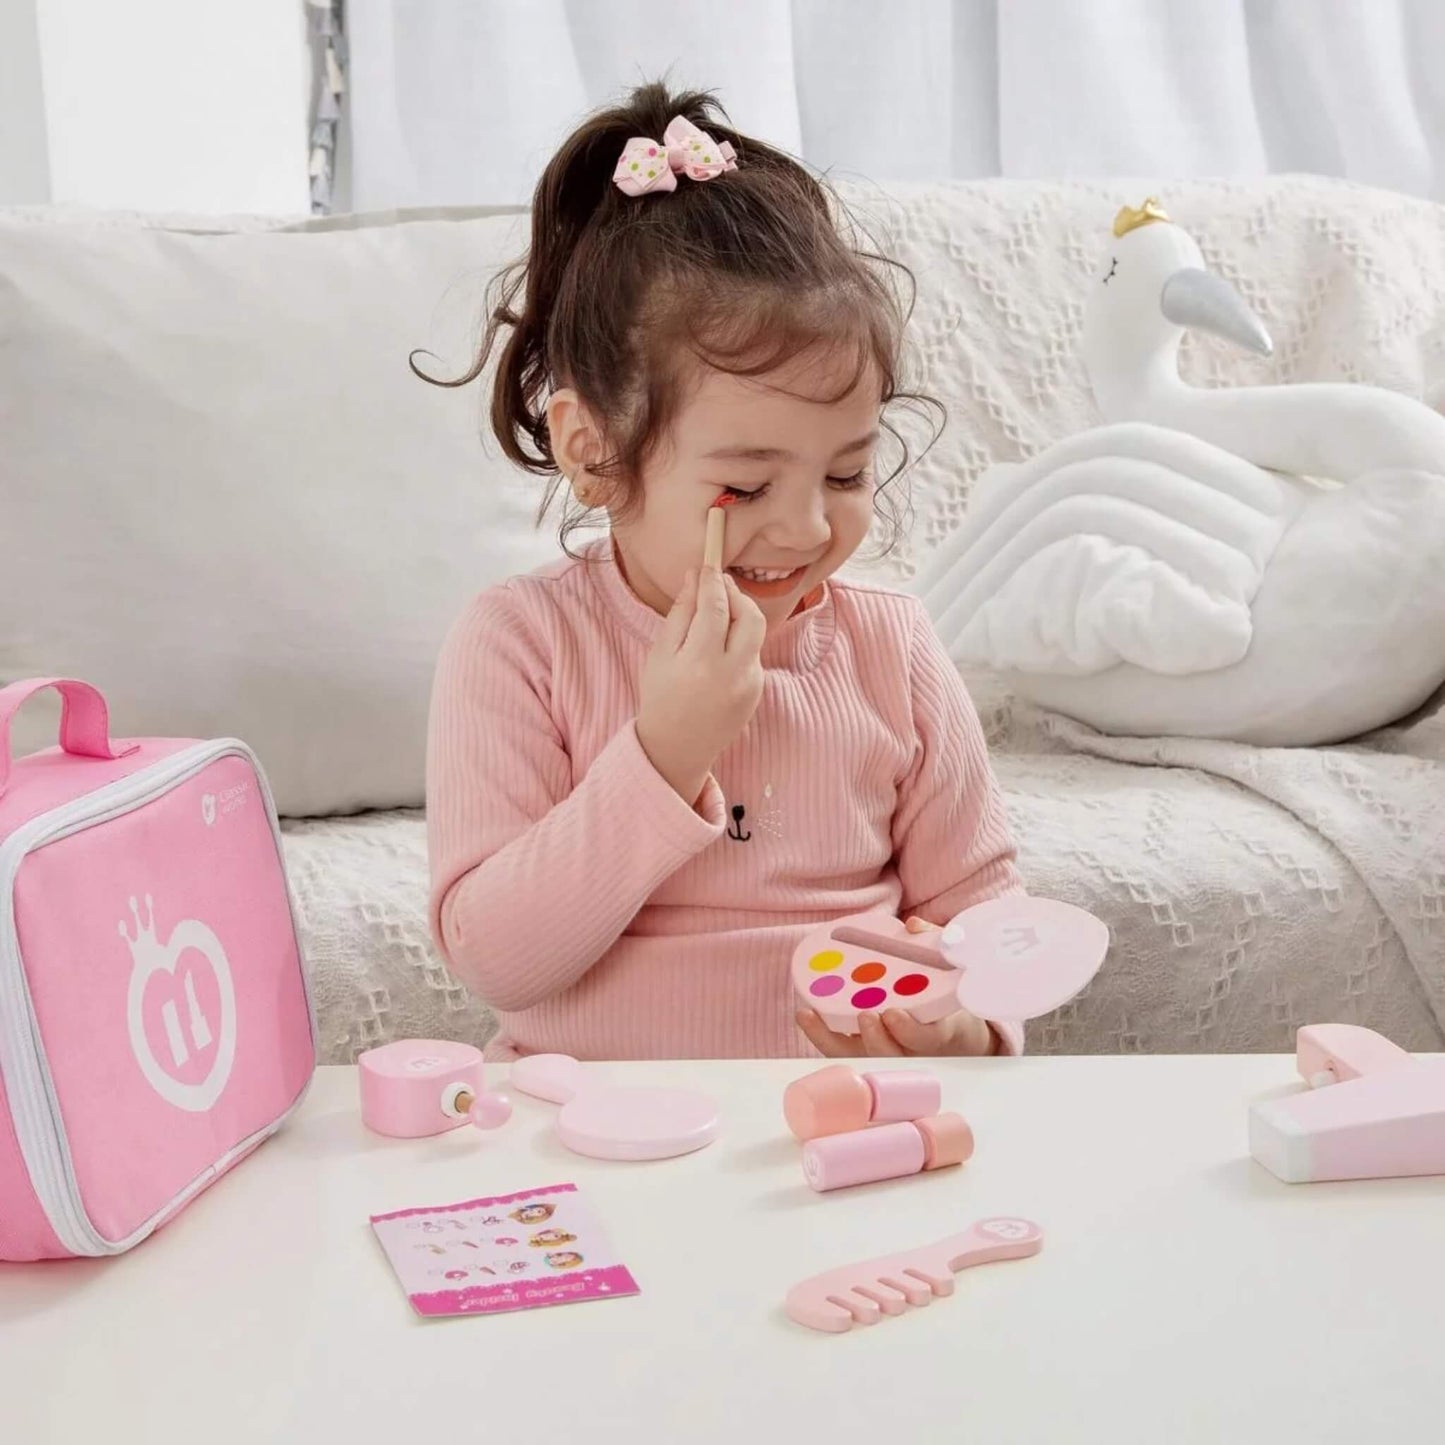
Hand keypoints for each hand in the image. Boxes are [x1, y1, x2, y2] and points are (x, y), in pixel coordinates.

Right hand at [636, 567, 765, 803]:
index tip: (707, 566)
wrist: (677, 748)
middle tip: (719, 586)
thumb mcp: (660, 654)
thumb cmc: (661, 698)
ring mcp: (750, 684)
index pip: (716, 607)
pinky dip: (739, 642)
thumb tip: (695, 577)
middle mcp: (732, 673)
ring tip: (717, 614)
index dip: (713, 582)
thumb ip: (680, 613)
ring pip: (756, 634)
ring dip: (740, 616)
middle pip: (751, 616)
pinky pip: (753, 654)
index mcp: (701, 662)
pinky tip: (719, 649)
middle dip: (737, 594)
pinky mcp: (758, 691)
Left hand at [795, 916, 997, 1056]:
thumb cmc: (942, 994)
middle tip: (864, 1014)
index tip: (894, 1013)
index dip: (908, 1030)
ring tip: (811, 1015)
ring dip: (832, 1038)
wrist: (946, 1029)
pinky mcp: (862, 1050)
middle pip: (889, 1054)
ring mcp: (882, 1052)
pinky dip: (821, 1034)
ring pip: (858, 1055)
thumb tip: (913, 926)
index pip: (924, 1038)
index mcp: (935, 1032)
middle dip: (875, 1038)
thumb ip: (934, 943)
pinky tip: (804, 1014)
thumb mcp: (946, 969)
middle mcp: (907, 1050)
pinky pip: (840, 1048)